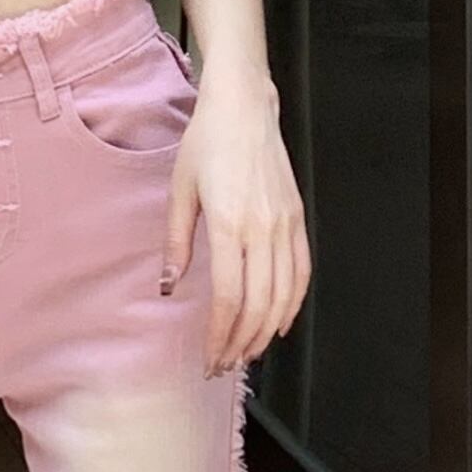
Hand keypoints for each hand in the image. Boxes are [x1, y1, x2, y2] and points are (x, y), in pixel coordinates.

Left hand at [163, 67, 311, 375]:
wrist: (244, 107)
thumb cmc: (207, 144)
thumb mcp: (180, 192)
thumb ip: (176, 244)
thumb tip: (169, 288)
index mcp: (229, 224)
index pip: (229, 298)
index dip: (220, 335)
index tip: (209, 357)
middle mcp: (262, 229)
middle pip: (258, 305)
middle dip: (241, 343)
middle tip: (225, 364)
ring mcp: (285, 225)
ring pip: (284, 295)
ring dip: (266, 331)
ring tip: (248, 351)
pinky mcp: (298, 218)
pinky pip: (301, 272)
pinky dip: (293, 303)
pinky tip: (279, 322)